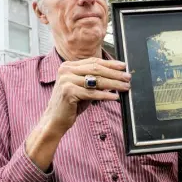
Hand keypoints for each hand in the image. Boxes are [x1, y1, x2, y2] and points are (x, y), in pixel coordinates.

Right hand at [25, 57, 130, 171]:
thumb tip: (116, 75)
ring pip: (96, 81)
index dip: (110, 63)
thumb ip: (94, 79)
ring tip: (125, 87)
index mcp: (69, 66)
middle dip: (115, 73)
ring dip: (114, 84)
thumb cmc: (70, 105)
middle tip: (127, 77)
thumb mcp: (83, 88)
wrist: (54, 120)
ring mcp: (66, 80)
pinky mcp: (68, 92)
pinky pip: (92, 93)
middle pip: (96, 69)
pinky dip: (105, 95)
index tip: (123, 66)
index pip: (93, 61)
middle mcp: (66, 70)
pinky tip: (115, 96)